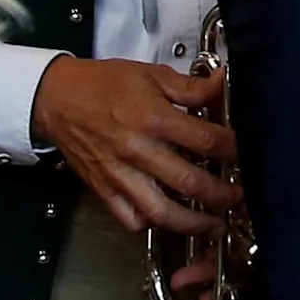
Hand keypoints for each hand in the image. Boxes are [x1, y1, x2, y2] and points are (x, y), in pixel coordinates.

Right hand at [31, 55, 236, 236]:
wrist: (55, 98)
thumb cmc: (101, 84)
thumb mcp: (150, 74)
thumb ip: (190, 86)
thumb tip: (221, 84)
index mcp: (153, 118)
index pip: (206, 141)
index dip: (233, 150)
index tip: (243, 154)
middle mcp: (138, 150)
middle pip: (190, 182)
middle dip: (222, 195)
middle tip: (238, 197)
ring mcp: (120, 174)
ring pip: (162, 211)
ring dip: (193, 223)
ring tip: (213, 225)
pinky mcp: (104, 189)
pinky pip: (130, 218)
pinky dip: (151, 225)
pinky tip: (167, 220)